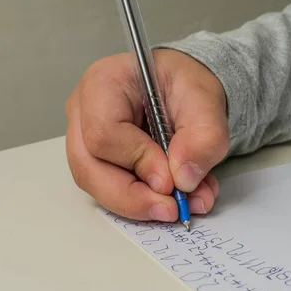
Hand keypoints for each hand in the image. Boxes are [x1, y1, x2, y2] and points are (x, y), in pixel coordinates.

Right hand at [65, 49, 228, 221]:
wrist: (185, 92)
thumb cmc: (185, 85)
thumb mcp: (206, 101)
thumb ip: (203, 137)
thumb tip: (183, 178)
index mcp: (102, 83)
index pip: (104, 133)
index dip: (138, 161)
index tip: (172, 178)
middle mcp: (83, 112)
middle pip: (89, 168)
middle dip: (133, 197)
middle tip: (172, 208)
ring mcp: (84, 139)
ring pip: (97, 186)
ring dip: (141, 203)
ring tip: (183, 202)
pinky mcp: (97, 162)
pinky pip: (111, 190)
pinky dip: (144, 201)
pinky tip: (176, 196)